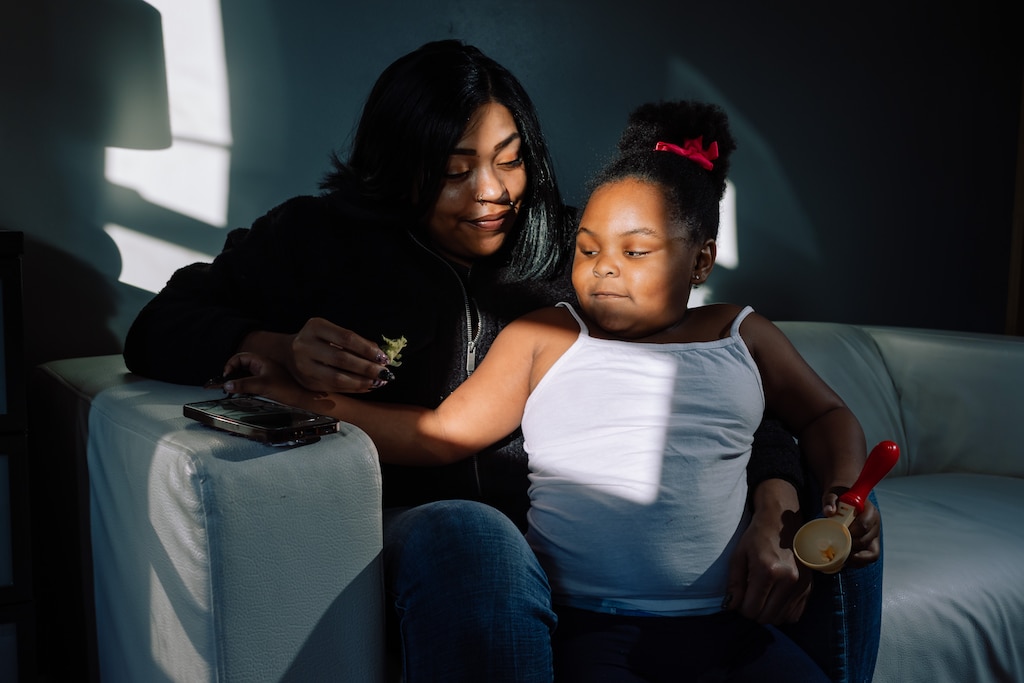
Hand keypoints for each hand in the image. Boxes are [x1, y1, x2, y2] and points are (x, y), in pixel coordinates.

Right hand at [217, 352, 313, 408]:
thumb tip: (227, 385)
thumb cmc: (288, 388)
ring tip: (232, 391)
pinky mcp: (266, 386)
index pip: (240, 357)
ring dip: (238, 383)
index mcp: (261, 361)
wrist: (303, 398)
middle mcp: (261, 367)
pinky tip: (243, 395)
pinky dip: (244, 389)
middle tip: (227, 385)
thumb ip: (244, 384)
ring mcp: (264, 377)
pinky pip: (251, 385)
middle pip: (240, 367)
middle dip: (232, 375)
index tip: (226, 376)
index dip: (230, 365)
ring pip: (245, 377)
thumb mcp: (263, 385)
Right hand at [243, 317, 393, 393]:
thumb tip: (380, 355)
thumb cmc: (319, 340)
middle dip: (367, 368)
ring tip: (379, 382)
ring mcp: (304, 366)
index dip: (367, 349)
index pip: (346, 338)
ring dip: (362, 382)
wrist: (288, 352)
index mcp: (315, 327)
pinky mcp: (307, 382)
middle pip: (342, 359)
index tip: (383, 357)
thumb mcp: (332, 332)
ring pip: (338, 378)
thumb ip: (354, 342)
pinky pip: (335, 388)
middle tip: (385, 373)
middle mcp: (305, 345)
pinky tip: (367, 387)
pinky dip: (354, 388)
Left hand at [724, 480, 811, 623]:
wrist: (782, 522)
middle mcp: (788, 580)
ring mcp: (801, 585)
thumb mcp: (738, 556)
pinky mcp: (809, 588)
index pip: (751, 610)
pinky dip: (783, 611)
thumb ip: (734, 584)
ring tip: (763, 596)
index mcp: (767, 571)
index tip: (740, 598)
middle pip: (766, 618)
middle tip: (750, 597)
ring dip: (769, 613)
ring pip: (781, 619)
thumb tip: (730, 607)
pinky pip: (794, 615)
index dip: (741, 608)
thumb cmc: (756, 537)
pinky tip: (775, 598)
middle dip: (754, 612)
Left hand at [822, 489, 881, 566]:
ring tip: (841, 558)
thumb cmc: (840, 498)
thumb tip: (829, 512)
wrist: (846, 500)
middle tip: (836, 547)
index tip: (839, 533)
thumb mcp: (833, 494)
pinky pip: (869, 558)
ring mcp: (874, 536)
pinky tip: (845, 561)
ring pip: (872, 554)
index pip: (864, 525)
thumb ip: (830, 501)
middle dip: (850, 546)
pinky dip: (857, 562)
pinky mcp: (870, 545)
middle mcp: (875, 525)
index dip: (852, 532)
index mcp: (869, 511)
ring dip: (856, 558)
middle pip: (866, 541)